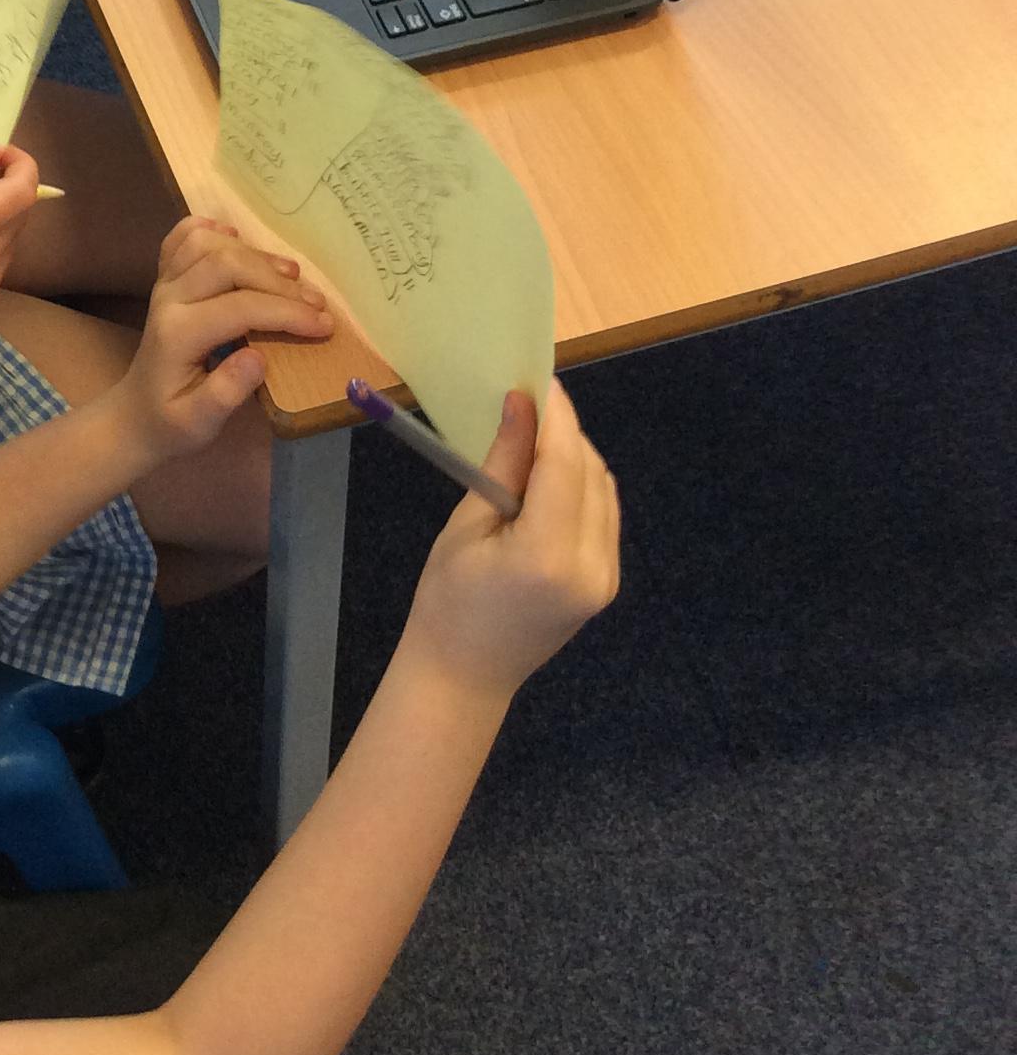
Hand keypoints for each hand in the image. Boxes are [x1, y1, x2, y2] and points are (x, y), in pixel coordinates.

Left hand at [109, 217, 333, 463]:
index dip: (286, 313)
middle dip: (278, 282)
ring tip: (291, 274)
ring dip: (254, 253)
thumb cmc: (172, 423)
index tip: (324, 326)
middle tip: (317, 304)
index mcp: (178, 334)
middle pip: (227, 265)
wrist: (135, 414)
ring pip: (208, 242)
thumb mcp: (198, 424)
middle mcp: (168, 299)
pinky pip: (182, 238)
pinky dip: (210, 229)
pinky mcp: (165, 278)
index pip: (239, 308)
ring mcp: (164, 283)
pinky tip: (235, 234)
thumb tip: (258, 358)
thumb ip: (225, 394)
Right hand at [404, 380, 619, 704]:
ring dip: (575, 456)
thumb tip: (521, 406)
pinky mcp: (606, 583)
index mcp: (548, 555)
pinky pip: (603, 516)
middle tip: (529, 401)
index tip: (537, 378)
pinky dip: (582, 485)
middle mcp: (591, 566)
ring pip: (604, 490)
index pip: (564, 464)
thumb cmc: (448, 601)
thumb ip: (503, 465)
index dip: (556, 415)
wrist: (465, 676)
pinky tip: (550, 476)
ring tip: (534, 436)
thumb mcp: (466, 526)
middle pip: (591, 473)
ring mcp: (605, 578)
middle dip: (565, 433)